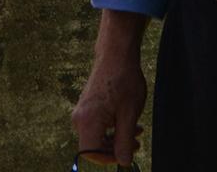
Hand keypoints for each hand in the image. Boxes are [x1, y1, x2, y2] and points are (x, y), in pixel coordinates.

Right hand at [71, 29, 147, 165]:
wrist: (116, 55)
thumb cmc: (123, 80)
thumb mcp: (129, 115)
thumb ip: (124, 141)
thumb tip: (123, 162)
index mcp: (87, 121)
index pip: (92, 154)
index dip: (110, 158)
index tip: (128, 153)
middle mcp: (79, 118)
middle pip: (94, 147)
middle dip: (116, 148)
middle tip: (137, 142)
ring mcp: (81, 112)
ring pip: (97, 137)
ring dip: (116, 138)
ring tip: (136, 130)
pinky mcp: (86, 107)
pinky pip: (96, 126)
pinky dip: (112, 128)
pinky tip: (127, 122)